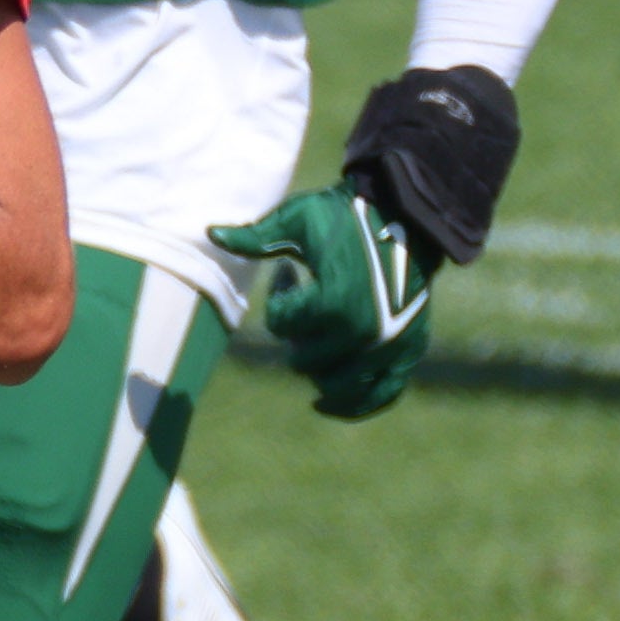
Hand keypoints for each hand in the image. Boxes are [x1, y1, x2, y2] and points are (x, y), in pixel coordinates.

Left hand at [209, 184, 437, 420]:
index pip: (281, 326)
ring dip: (318, 369)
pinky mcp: (409, 350)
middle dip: (296, 334)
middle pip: (304, 361)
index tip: (285, 273)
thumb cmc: (346, 215)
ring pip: (337, 387)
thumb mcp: (297, 219)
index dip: (276, 298)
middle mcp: (363, 332)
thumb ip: (256, 236)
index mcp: (333, 302)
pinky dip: (355, 405)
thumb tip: (210, 233)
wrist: (406, 215)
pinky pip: (381, 395)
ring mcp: (389, 345)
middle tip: (306, 305)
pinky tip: (325, 403)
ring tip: (316, 344)